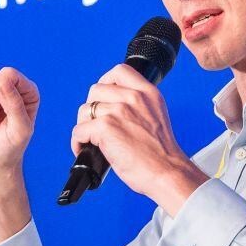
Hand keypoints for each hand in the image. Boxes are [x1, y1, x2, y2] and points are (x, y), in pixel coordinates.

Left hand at [70, 63, 206, 212]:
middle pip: (96, 90)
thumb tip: (111, 107)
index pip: (119, 71)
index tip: (104, 98)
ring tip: (90, 141)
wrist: (167, 174)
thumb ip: (138, 106)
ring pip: (85, 110)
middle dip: (91, 107)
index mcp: (148, 93)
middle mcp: (134, 98)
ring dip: (83, 126)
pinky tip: (85, 150)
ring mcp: (119, 111)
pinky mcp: (106, 127)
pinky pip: (79, 130)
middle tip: (95, 125)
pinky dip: (78, 142)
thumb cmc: (161, 154)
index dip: (105, 82)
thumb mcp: (156, 117)